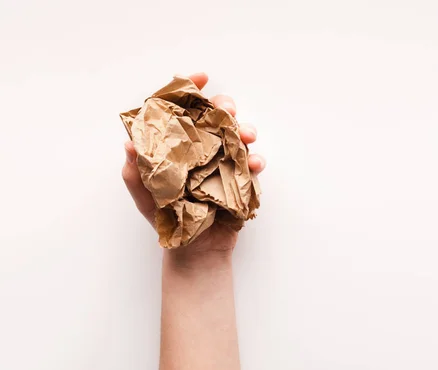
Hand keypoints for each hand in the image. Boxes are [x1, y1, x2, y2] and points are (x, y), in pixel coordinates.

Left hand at [122, 73, 265, 262]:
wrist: (194, 251)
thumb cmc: (166, 221)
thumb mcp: (146, 198)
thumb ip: (136, 173)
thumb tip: (129, 145)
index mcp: (179, 146)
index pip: (183, 109)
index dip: (191, 89)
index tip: (201, 77)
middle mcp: (203, 148)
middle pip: (216, 116)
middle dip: (225, 106)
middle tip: (227, 109)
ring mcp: (224, 162)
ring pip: (239, 135)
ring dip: (245, 129)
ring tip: (247, 135)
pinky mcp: (241, 179)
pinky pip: (253, 164)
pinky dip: (256, 161)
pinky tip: (254, 164)